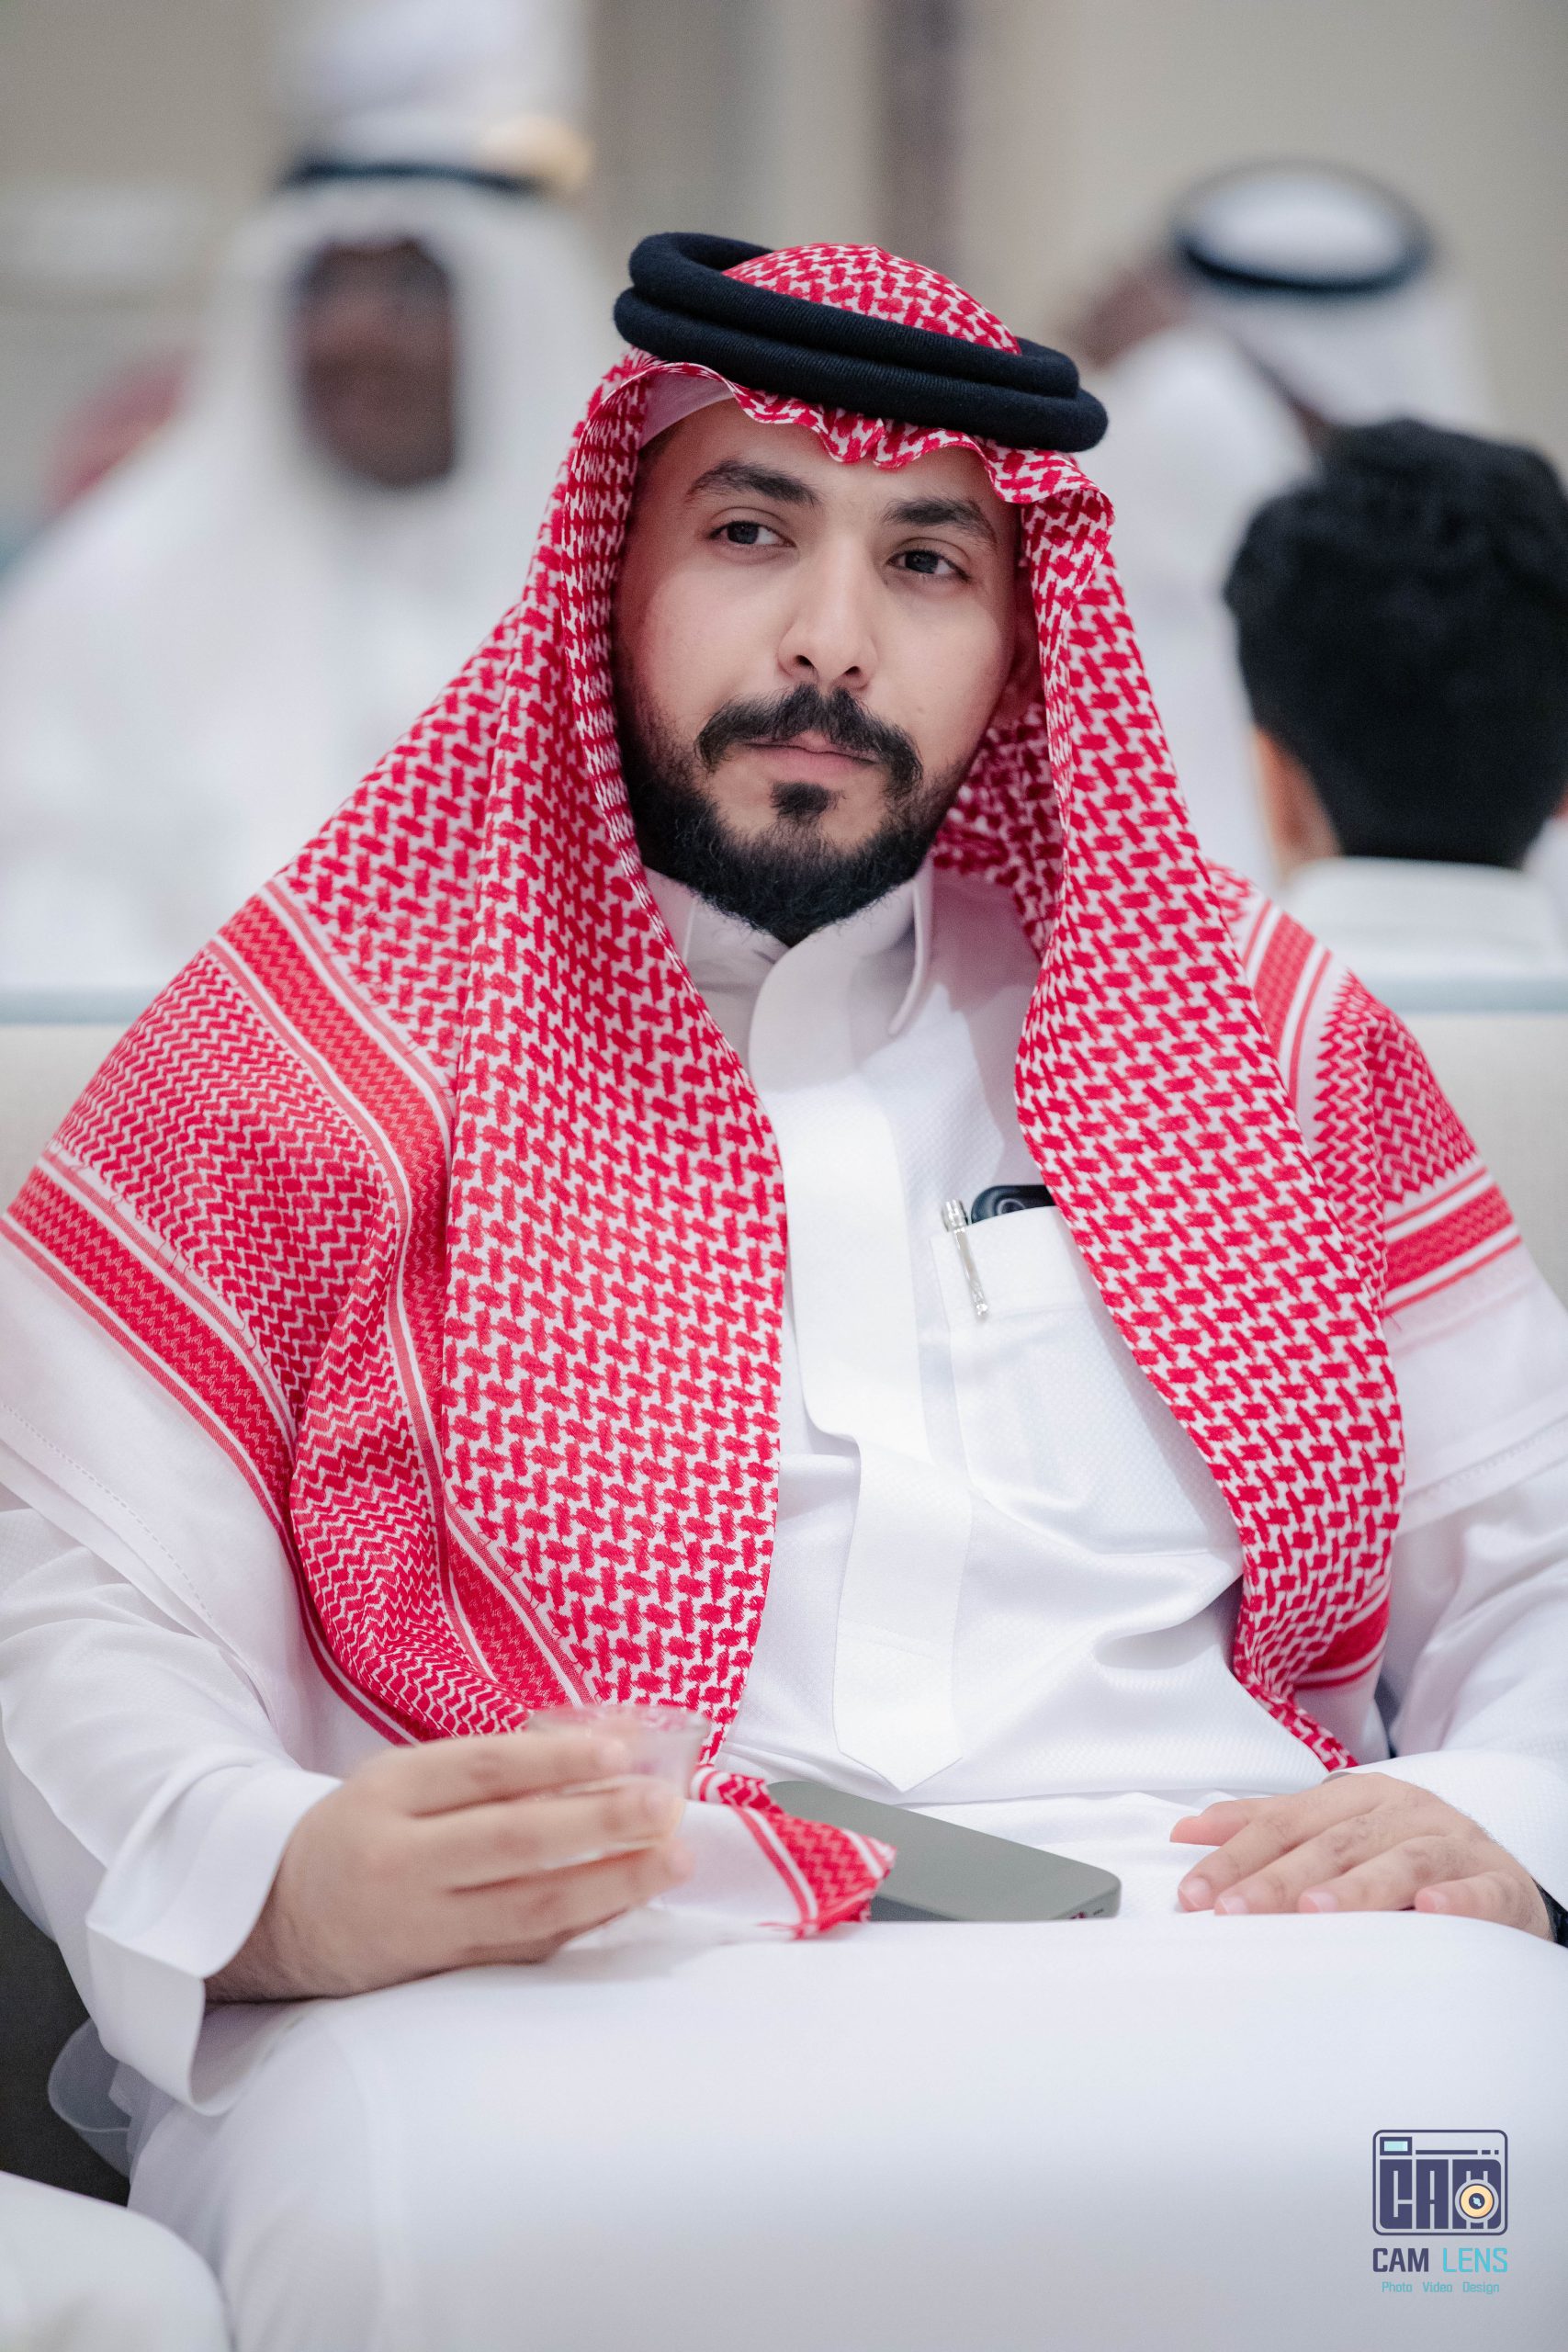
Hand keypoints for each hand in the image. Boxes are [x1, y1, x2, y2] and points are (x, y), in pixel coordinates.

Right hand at [208, 1725, 691, 2002]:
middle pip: (511, 1841)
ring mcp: (423, 1924)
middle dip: (598, 1824)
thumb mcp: (403, 1778)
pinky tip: (630, 1899)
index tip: (620, 1750)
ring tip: (672, 1858)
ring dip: (611, 1883)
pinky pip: (525, 1946)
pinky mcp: (441, 1970)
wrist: (278, 1918)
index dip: (553, 1760)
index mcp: (389, 1795)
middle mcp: (402, 1861)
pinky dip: (583, 1922)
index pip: (480, 1770)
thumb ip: (491, 1765)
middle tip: (664, 1807)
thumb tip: (604, 1740)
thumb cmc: (361, 1828)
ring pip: (528, 1906)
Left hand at [1171, 1772, 1551, 1939]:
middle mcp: (1404, 1811)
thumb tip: (1186, 1831)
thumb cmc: (1401, 1854)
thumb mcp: (1335, 1832)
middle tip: (1236, 1911)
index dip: (1237, 1856)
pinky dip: (1455, 1897)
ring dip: (1357, 1885)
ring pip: (1402, 1860)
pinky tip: (1429, 1909)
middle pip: (1333, 1843)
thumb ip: (1265, 1829)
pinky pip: (1480, 1889)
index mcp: (1359, 1796)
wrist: (1498, 1878)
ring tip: (1314, 1909)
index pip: (1286, 1824)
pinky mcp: (1499, 1882)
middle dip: (1278, 1877)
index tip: (1195, 1894)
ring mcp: (1454, 1843)